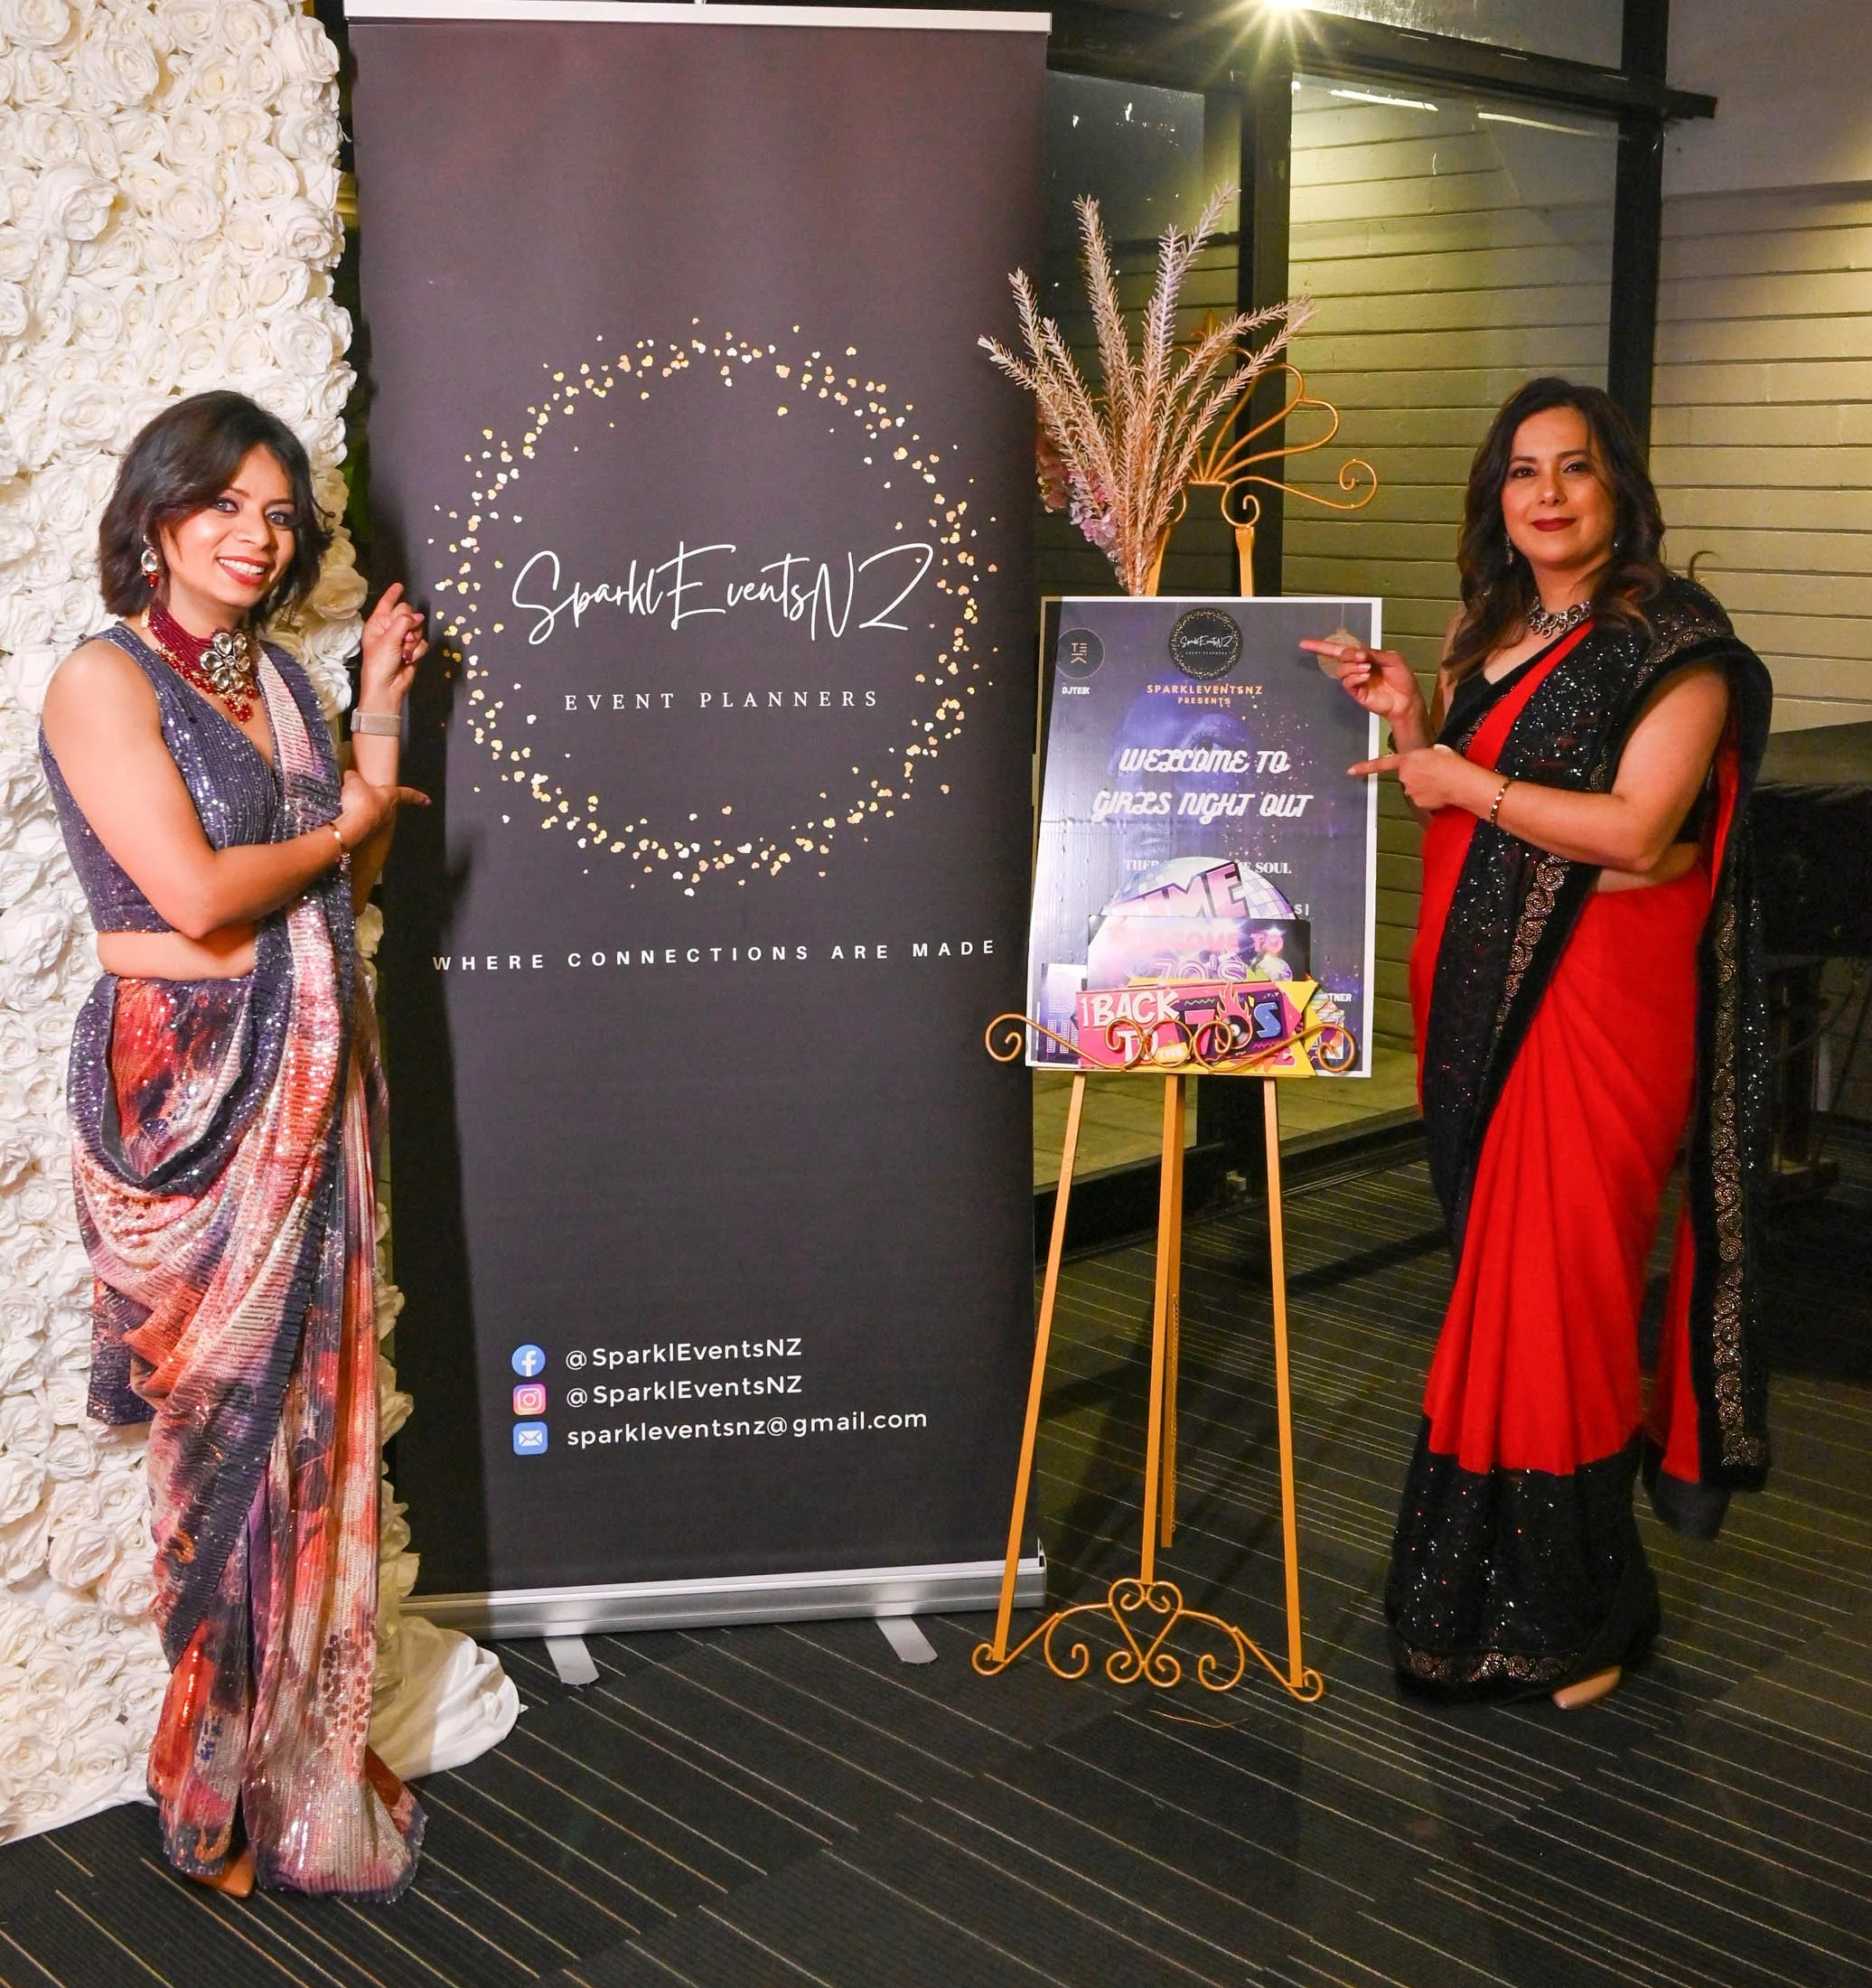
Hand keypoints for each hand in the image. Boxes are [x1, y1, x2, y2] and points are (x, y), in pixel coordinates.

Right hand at [335, 766, 427, 849]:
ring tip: (355, 808)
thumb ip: (354, 777)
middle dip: (381, 803)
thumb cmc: (360, 803)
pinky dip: (357, 822)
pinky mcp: (368, 835)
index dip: (417, 796)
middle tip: (373, 799)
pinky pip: (364, 825)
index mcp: (391, 796)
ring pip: (376, 817)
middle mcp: (388, 812)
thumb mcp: (354, 781)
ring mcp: (379, 825)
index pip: (407, 794)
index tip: (427, 800)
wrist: (353, 826)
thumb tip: (351, 775)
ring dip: (367, 813)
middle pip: (389, 806)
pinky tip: (349, 818)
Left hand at [357, 582, 426, 714]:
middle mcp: (390, 629)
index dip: (393, 594)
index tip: (400, 585)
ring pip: (417, 629)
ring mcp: (402, 640)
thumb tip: (418, 616)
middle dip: (409, 624)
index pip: (386, 603)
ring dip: (413, 641)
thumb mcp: (388, 639)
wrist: (387, 687)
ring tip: (405, 652)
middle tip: (405, 636)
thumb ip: (404, 622)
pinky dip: (417, 651)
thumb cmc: (380, 663)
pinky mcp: (412, 650)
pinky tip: (409, 659)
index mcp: (378, 623)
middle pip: (407, 614)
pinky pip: (422, 643)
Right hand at [1301, 637, 1427, 735]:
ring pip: (1341, 670)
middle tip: (1362, 657)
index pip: (1341, 649)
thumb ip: (1374, 653)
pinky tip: (1366, 676)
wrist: (1407, 699)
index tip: (1304, 643)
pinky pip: (1347, 682)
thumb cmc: (1402, 679)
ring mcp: (1355, 681)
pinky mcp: (1356, 693)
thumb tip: (1357, 652)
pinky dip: (1355, 676)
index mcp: (1364, 657)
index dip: (1322, 645)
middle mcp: (1356, 667)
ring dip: (1353, 667)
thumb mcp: (1393, 659)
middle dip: (1346, 654)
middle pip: (1338, 656)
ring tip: (1368, 669)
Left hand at [1348, 743, 1494, 813]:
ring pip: (1414, 788)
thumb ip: (1425, 755)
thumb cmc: (1451, 762)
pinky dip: (1430, 797)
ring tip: (1441, 781)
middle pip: (1406, 776)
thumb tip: (1427, 760)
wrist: (1461, 781)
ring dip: (1424, 786)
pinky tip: (1441, 792)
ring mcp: (1410, 791)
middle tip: (1434, 772)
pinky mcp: (1418, 803)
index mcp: (1407, 759)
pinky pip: (1422, 799)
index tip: (1349, 771)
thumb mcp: (1437, 750)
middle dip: (1416, 775)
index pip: (1382, 763)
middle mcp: (1404, 776)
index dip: (1365, 767)